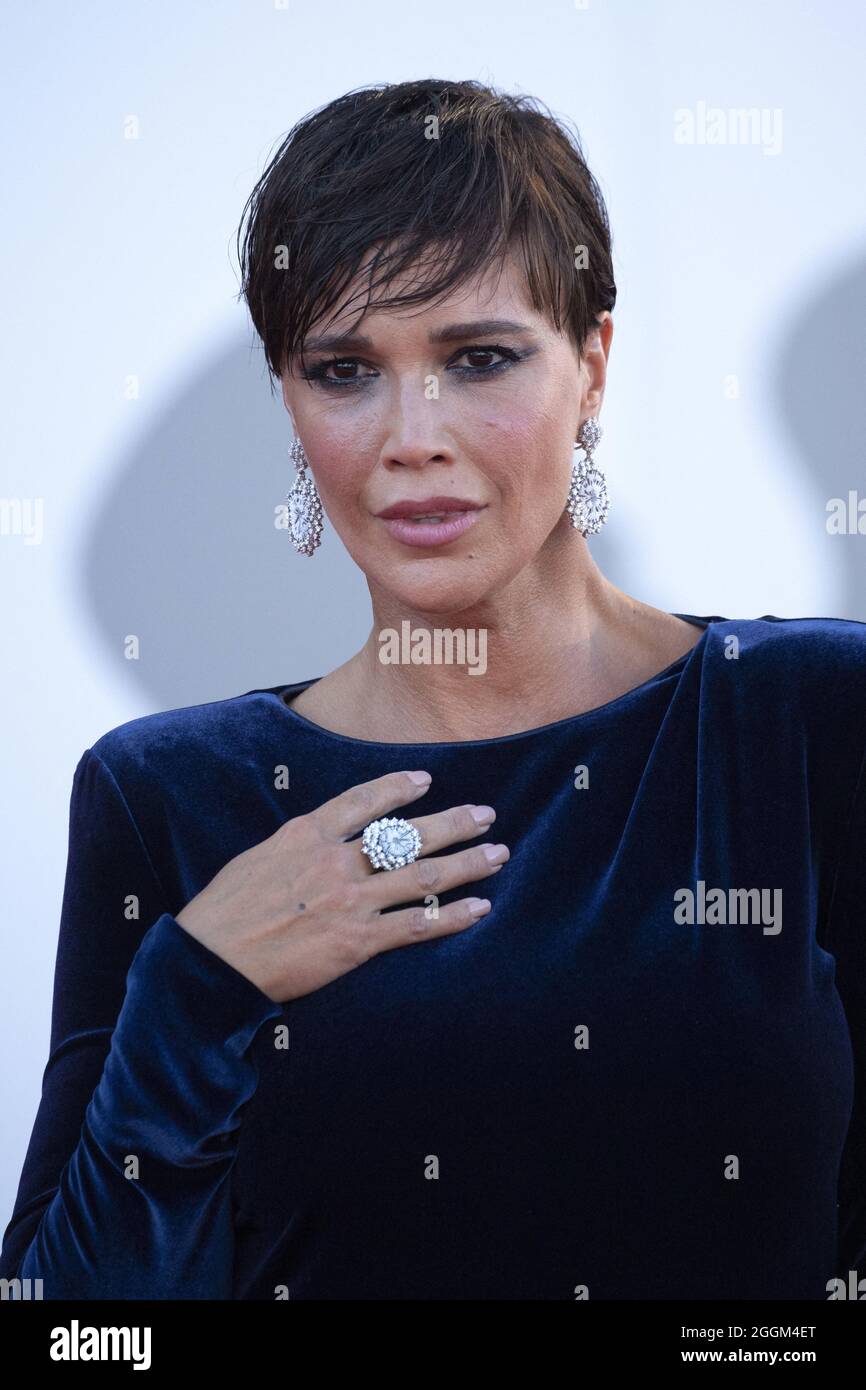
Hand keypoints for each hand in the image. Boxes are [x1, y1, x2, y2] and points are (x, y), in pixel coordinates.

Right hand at [174, 771, 508, 1002]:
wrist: (212, 963)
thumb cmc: (225, 913)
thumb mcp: (257, 858)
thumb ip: (299, 843)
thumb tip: (326, 836)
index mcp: (306, 834)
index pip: (363, 801)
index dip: (398, 788)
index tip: (425, 780)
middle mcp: (335, 862)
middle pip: (407, 835)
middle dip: (453, 822)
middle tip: (485, 814)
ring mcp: (350, 902)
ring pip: (423, 876)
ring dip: (466, 863)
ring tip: (498, 852)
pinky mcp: (358, 942)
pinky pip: (417, 925)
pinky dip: (453, 916)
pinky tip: (480, 908)